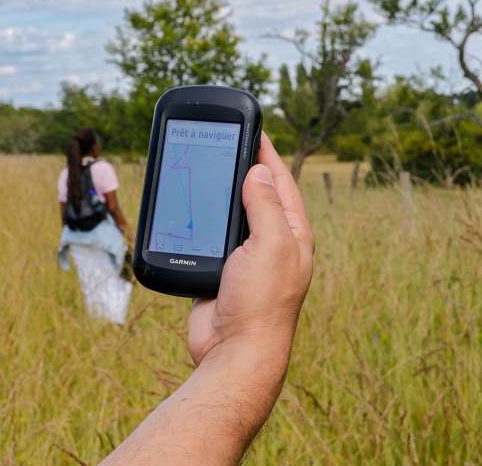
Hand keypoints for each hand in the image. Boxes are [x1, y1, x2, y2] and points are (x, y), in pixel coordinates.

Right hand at [104, 135, 312, 464]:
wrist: (233, 351)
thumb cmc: (261, 303)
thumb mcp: (271, 245)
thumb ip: (266, 206)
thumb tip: (259, 171)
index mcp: (292, 233)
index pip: (281, 182)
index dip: (267, 154)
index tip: (252, 130)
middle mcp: (272, 242)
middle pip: (255, 194)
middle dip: (241, 169)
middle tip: (222, 143)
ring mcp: (246, 257)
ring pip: (231, 214)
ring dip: (219, 194)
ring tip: (204, 168)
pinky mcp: (221, 269)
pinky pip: (211, 236)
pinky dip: (201, 220)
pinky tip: (189, 207)